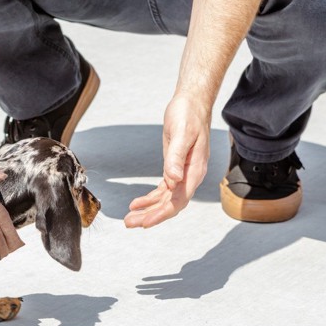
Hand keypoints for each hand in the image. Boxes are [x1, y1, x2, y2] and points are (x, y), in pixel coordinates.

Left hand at [124, 94, 210, 227]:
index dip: (162, 213)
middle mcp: (190, 176)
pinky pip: (163, 190)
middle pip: (170, 204)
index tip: (146, 222)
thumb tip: (173, 180)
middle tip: (130, 223)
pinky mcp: (174, 169)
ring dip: (148, 210)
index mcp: (195, 170)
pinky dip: (150, 198)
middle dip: (150, 216)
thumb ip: (177, 158)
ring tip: (129, 218)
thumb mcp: (182, 133)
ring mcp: (183, 174)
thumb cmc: (188, 114)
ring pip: (165, 200)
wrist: (192, 102)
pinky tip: (137, 204)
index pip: (178, 200)